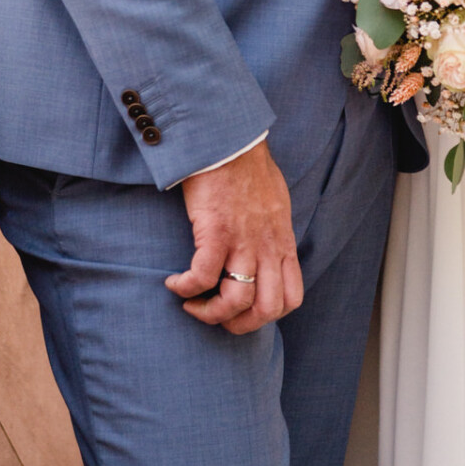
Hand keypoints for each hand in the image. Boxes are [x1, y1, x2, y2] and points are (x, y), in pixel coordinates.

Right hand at [165, 141, 303, 334]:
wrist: (230, 140)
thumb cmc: (248, 167)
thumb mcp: (275, 203)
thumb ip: (272, 230)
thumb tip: (264, 248)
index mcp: (282, 242)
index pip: (291, 298)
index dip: (267, 315)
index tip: (244, 310)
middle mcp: (267, 246)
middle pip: (266, 309)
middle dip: (239, 325)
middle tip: (216, 315)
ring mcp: (243, 240)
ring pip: (236, 300)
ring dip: (210, 312)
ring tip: (192, 304)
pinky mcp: (215, 230)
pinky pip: (202, 276)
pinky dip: (185, 287)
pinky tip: (173, 282)